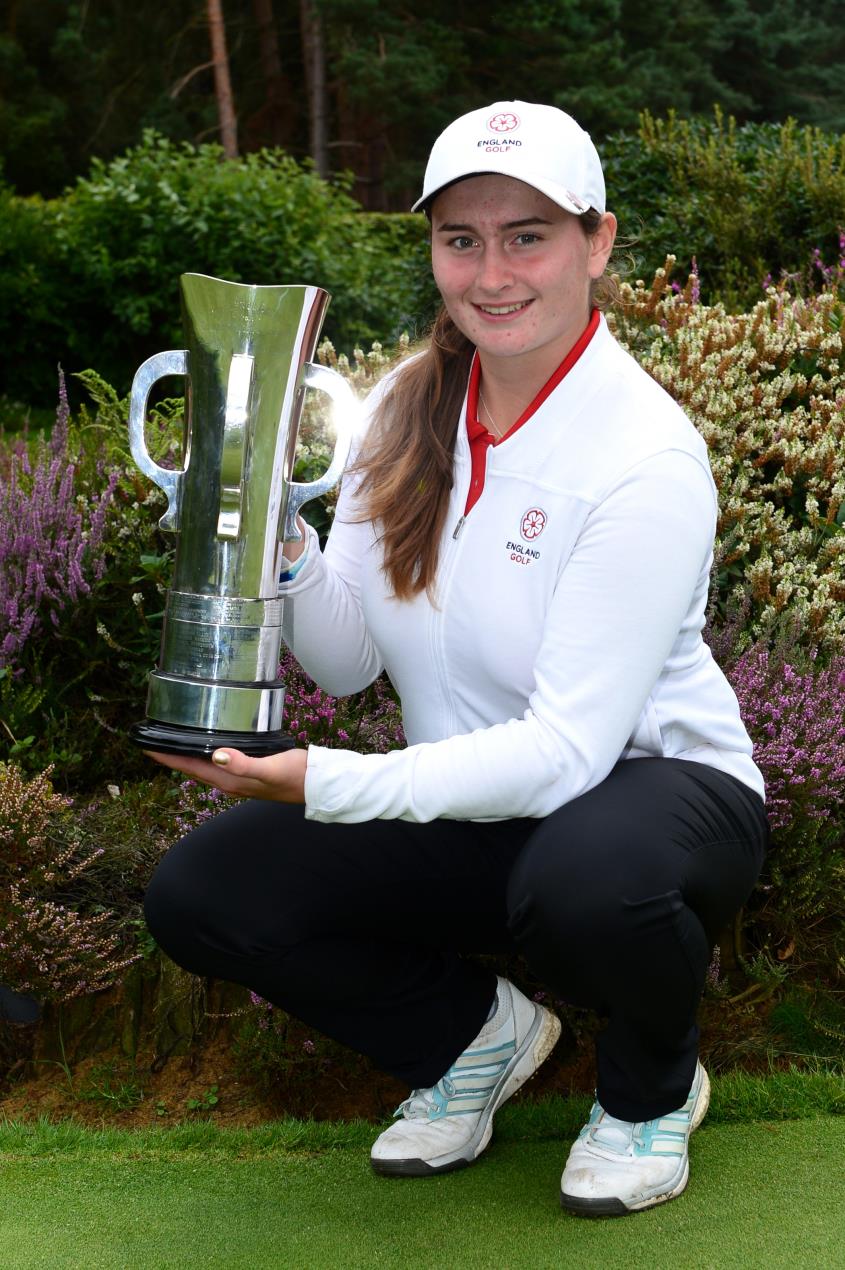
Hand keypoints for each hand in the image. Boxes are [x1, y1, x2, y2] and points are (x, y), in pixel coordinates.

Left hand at [145, 746, 307, 802]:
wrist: (317, 784)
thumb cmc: (295, 775)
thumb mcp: (269, 767)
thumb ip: (242, 764)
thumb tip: (216, 755)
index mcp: (229, 781)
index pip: (189, 767)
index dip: (167, 757)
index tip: (146, 746)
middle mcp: (229, 782)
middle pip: (192, 768)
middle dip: (172, 756)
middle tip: (152, 740)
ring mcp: (239, 779)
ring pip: (204, 766)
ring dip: (187, 755)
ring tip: (173, 741)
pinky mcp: (249, 772)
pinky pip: (219, 763)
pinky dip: (206, 754)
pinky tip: (210, 745)